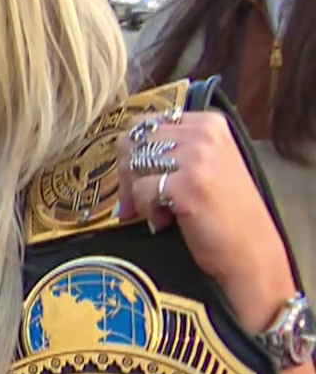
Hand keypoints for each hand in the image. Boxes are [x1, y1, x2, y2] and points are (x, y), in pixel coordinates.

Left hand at [114, 109, 296, 326]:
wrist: (252, 252)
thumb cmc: (225, 212)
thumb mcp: (205, 164)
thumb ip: (172, 148)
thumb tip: (121, 151)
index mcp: (209, 122)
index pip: (144, 123)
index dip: (132, 153)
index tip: (137, 177)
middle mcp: (204, 133)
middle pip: (133, 141)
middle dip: (127, 173)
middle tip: (137, 201)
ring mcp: (197, 157)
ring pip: (134, 163)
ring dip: (136, 193)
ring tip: (160, 211)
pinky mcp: (188, 184)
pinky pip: (141, 189)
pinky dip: (146, 210)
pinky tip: (167, 221)